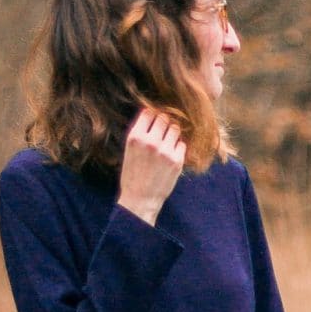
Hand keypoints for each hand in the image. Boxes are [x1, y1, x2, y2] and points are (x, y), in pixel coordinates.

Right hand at [117, 107, 186, 223]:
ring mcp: (165, 151)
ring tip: (167, 143)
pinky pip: (182, 144)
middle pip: (164, 118)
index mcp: (135, 137)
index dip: (153, 115)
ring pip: (175, 129)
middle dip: (164, 123)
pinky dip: (178, 147)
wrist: (140, 199)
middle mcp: (150, 141)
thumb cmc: (133, 175)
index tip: (154, 120)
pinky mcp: (177, 161)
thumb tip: (153, 115)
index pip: (149, 112)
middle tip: (162, 132)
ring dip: (172, 133)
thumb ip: (140, 133)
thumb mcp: (129, 150)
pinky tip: (171, 155)